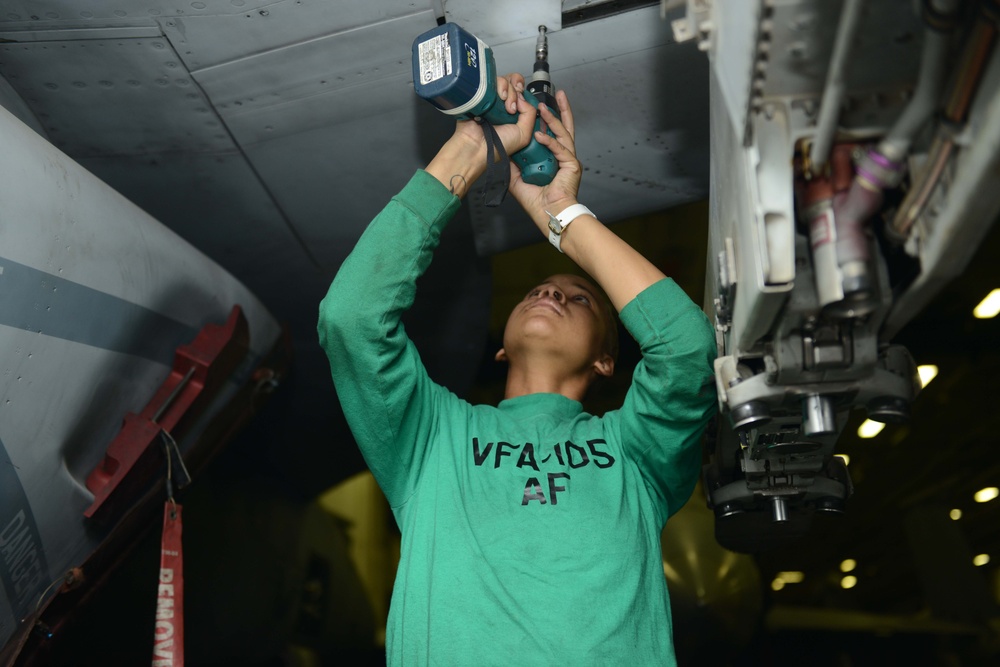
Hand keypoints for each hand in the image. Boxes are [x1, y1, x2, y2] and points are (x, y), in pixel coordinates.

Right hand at [451, 73, 535, 155]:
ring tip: (504, 107)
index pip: (523, 93)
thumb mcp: (524, 134)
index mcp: (514, 113)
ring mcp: (492, 98)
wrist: (477, 145)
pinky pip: (492, 82)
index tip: (523, 102)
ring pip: (505, 82)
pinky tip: (497, 99)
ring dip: (509, 92)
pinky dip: (498, 87)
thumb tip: (522, 96)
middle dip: (517, 92)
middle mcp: (503, 104)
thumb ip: (530, 114)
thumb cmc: (499, 144)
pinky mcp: (482, 93)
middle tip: (512, 107)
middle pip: (514, 83)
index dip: (525, 94)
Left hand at [508, 89, 581, 230]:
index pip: (552, 132)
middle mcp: (563, 155)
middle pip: (564, 126)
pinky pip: (560, 149)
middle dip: (561, 109)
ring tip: (543, 108)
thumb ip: (512, 163)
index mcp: (553, 157)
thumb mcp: (517, 178)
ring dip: (553, 119)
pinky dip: (550, 141)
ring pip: (563, 133)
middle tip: (557, 94)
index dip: (547, 118)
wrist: (548, 214)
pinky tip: (540, 135)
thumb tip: (502, 150)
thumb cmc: (537, 201)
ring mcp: (569, 159)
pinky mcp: (572, 165)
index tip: (539, 105)